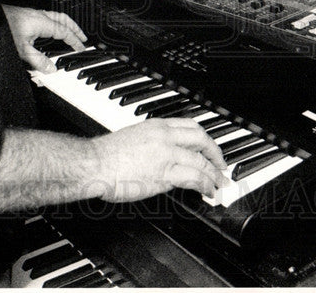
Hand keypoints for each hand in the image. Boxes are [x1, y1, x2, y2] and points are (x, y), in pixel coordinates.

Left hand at [2, 5, 86, 71]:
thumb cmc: (2, 29)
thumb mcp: (21, 50)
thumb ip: (38, 61)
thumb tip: (51, 69)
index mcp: (42, 22)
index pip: (65, 31)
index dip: (75, 40)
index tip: (81, 47)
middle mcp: (39, 15)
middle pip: (63, 19)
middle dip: (75, 28)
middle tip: (82, 37)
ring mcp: (32, 14)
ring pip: (55, 16)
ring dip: (65, 25)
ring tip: (69, 33)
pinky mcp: (25, 15)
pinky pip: (46, 17)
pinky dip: (54, 23)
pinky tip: (49, 30)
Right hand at [89, 118, 227, 201]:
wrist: (93, 164)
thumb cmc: (106, 155)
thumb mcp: (134, 138)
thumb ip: (153, 144)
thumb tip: (166, 157)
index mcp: (156, 125)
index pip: (191, 126)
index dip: (205, 139)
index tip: (210, 148)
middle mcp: (164, 136)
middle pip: (202, 140)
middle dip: (216, 154)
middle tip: (222, 166)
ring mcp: (166, 154)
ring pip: (201, 161)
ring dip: (214, 174)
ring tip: (218, 184)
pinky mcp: (164, 173)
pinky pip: (193, 178)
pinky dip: (205, 184)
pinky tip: (207, 191)